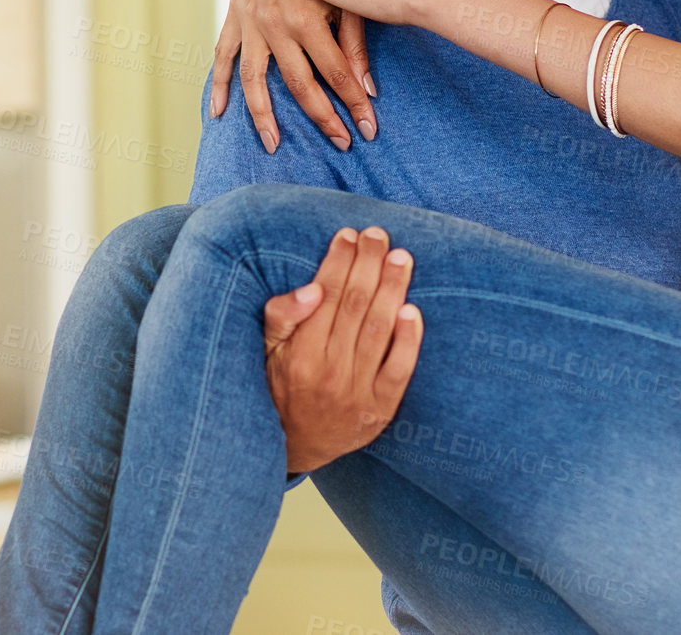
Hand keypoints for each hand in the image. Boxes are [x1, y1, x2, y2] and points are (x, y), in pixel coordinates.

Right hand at [210, 0, 377, 153]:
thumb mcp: (348, 0)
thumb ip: (355, 45)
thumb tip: (368, 90)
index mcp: (306, 16)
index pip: (336, 72)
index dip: (354, 103)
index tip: (368, 129)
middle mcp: (275, 22)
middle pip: (299, 84)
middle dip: (323, 117)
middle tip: (340, 143)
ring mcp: (251, 22)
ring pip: (255, 80)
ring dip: (263, 115)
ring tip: (273, 145)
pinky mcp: (234, 19)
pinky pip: (223, 57)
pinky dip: (219, 85)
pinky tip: (218, 113)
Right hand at [263, 226, 422, 475]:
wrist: (298, 446)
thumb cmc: (281, 387)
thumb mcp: (266, 353)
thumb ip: (282, 317)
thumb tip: (312, 289)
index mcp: (298, 356)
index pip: (326, 297)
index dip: (339, 262)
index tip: (348, 235)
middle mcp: (328, 373)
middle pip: (355, 306)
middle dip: (368, 264)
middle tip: (378, 235)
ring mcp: (357, 392)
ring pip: (379, 329)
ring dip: (392, 289)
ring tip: (401, 257)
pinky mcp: (381, 408)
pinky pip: (399, 368)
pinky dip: (409, 339)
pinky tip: (414, 309)